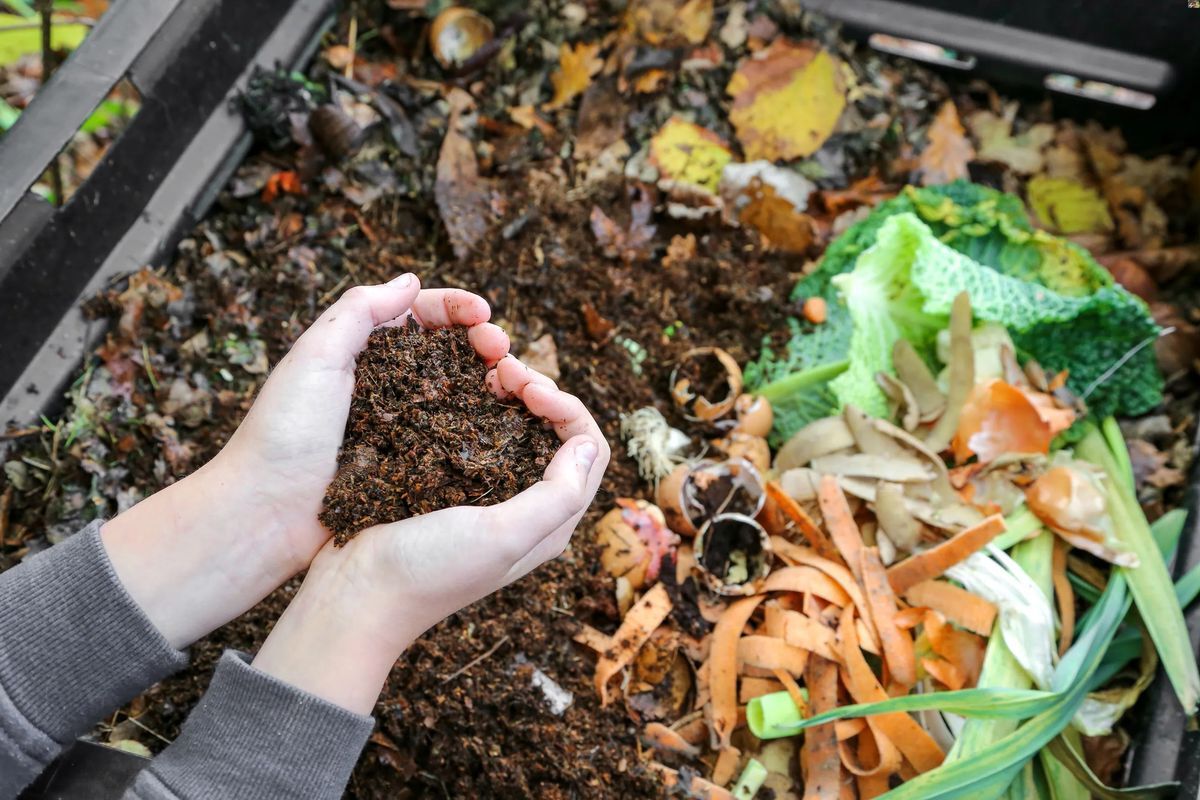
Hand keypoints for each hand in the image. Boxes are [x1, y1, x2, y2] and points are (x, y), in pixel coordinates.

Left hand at [216, 273, 509, 571]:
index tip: (484, 313)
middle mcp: (389, 386)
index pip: (420, 316)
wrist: (267, 514)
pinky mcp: (415, 467)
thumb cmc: (283, 433)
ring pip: (462, 394)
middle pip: (451, 352)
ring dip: (493, 381)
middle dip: (483, 342)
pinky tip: (504, 421)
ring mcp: (405, 427)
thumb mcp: (315, 357)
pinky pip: (458, 439)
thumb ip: (359, 311)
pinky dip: (485, 425)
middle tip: (503, 349)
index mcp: (362, 353)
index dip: (456, 308)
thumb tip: (412, 280)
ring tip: (513, 383)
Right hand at [250, 356, 608, 712]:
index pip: (589, 449)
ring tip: (485, 371)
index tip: (528, 389)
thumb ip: (556, 496)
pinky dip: (479, 403)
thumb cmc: (428, 571)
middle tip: (503, 369)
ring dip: (511, 393)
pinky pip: (479, 432)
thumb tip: (587, 443)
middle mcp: (526, 507)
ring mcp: (487, 493)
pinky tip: (459, 388)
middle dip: (540, 391)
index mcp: (551, 523)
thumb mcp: (502, 536)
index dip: (568, 408)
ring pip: (520, 427)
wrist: (354, 592)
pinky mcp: (450, 482)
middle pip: (558, 432)